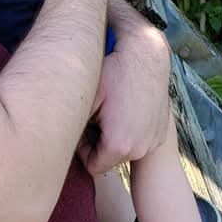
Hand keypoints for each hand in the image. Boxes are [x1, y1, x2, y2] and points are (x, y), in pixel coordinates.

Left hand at [77, 3, 170, 173]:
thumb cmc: (113, 73)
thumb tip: (59, 141)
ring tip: (111, 109)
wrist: (145, 55)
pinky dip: (133, 129)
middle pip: (109, 159)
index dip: (83, 149)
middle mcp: (139, 149)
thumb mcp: (87, 98)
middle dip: (99, 142)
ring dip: (116, 136)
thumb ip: (74, 125)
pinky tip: (127, 107)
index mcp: (118, 145)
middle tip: (95, 115)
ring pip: (126, 149)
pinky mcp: (162, 132)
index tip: (82, 127)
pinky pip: (141, 139)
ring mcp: (153, 141)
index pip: (93, 167)